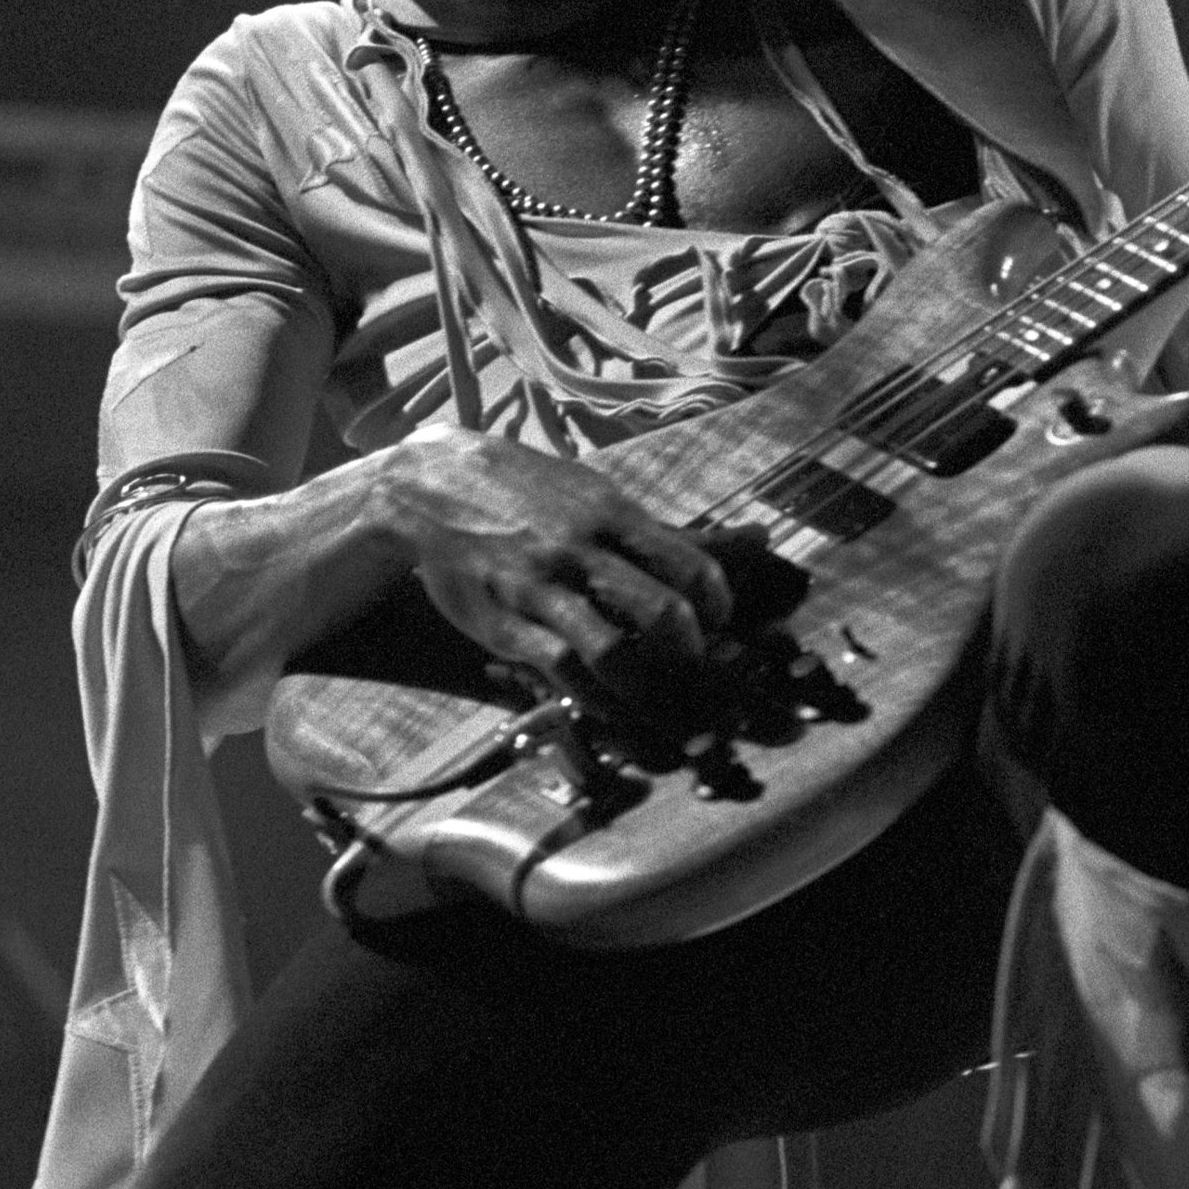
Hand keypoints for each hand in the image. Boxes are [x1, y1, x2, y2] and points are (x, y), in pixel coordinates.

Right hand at [372, 430, 730, 676]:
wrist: (427, 486)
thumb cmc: (530, 494)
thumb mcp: (599, 497)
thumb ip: (673, 532)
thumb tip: (761, 537)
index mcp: (611, 513)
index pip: (691, 565)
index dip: (719, 607)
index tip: (719, 624)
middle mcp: (579, 549)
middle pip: (661, 610)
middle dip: (694, 653)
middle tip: (698, 668)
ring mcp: (540, 588)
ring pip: (611, 650)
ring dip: (649, 688)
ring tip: (661, 700)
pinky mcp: (504, 623)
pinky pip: (560, 670)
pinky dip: (595, 696)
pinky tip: (610, 703)